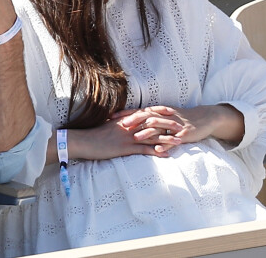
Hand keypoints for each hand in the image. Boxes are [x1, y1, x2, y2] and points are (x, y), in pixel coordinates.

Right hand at [67, 113, 181, 160]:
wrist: (84, 140)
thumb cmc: (93, 133)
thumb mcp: (107, 125)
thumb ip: (118, 123)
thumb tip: (126, 122)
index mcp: (125, 119)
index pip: (145, 112)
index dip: (159, 111)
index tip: (171, 110)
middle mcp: (128, 126)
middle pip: (152, 123)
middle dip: (167, 124)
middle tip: (181, 125)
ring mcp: (127, 136)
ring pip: (151, 136)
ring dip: (166, 139)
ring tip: (180, 141)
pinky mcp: (125, 148)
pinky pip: (143, 150)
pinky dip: (156, 152)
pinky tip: (166, 155)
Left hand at [113, 104, 243, 146]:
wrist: (204, 118)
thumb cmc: (181, 118)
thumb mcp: (164, 115)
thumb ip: (149, 117)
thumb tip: (131, 120)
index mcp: (157, 112)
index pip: (138, 111)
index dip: (125, 113)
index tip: (110, 116)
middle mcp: (164, 116)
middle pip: (146, 117)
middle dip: (133, 121)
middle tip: (120, 125)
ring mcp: (173, 125)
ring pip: (158, 128)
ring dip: (146, 133)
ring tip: (135, 138)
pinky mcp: (183, 135)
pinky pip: (173, 140)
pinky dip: (165, 144)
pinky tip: (158, 150)